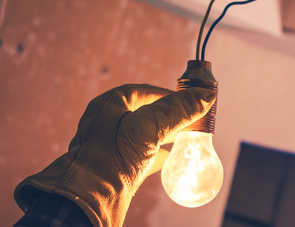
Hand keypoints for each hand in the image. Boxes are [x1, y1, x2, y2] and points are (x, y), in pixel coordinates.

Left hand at [14, 84, 215, 226]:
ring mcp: (109, 147)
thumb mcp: (148, 128)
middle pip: (144, 112)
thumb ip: (177, 110)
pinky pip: (139, 157)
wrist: (88, 202)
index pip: (143, 92)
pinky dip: (156, 156)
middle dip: (168, 115)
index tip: (188, 101)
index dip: (167, 95)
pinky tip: (170, 160)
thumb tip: (206, 95)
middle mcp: (106, 123)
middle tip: (190, 119)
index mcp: (108, 106)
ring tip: (184, 138)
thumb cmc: (111, 158)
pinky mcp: (114, 169)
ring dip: (163, 135)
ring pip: (142, 135)